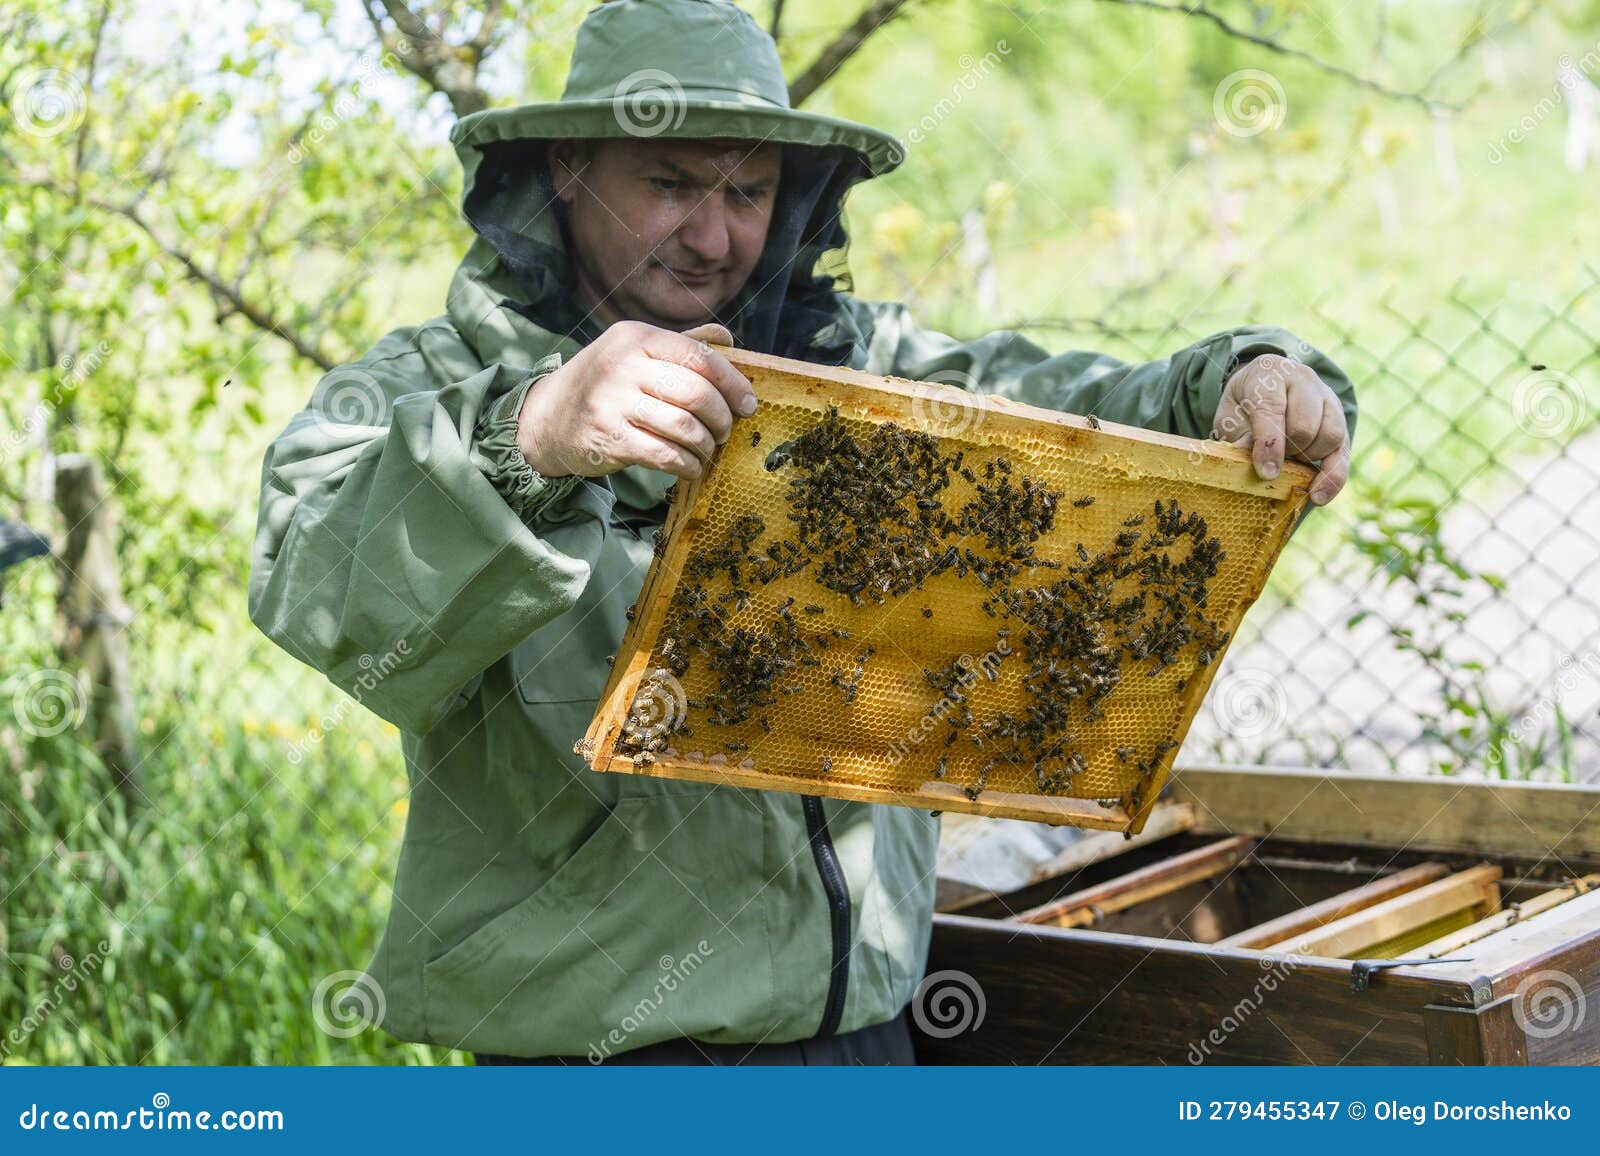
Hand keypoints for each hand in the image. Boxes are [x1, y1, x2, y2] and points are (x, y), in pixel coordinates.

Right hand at [516, 321, 755, 480]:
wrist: (547, 418)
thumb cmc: (603, 383)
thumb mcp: (634, 351)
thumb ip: (681, 343)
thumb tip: (728, 340)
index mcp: (636, 338)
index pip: (699, 356)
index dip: (733, 382)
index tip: (748, 403)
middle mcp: (623, 365)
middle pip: (697, 393)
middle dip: (722, 417)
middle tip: (725, 430)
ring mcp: (613, 403)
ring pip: (685, 427)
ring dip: (706, 444)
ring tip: (707, 448)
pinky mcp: (609, 439)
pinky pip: (666, 455)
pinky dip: (687, 464)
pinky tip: (690, 465)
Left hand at [1212, 353, 1349, 505]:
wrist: (1262, 387)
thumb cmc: (1243, 407)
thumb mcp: (1230, 418)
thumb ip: (1241, 438)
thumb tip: (1259, 467)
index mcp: (1269, 373)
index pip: (1272, 409)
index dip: (1269, 444)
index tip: (1266, 473)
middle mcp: (1303, 379)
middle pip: (1304, 425)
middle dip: (1287, 452)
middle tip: (1270, 460)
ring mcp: (1327, 397)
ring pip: (1329, 436)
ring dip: (1307, 459)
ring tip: (1288, 461)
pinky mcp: (1340, 419)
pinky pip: (1343, 452)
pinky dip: (1332, 477)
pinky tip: (1319, 496)